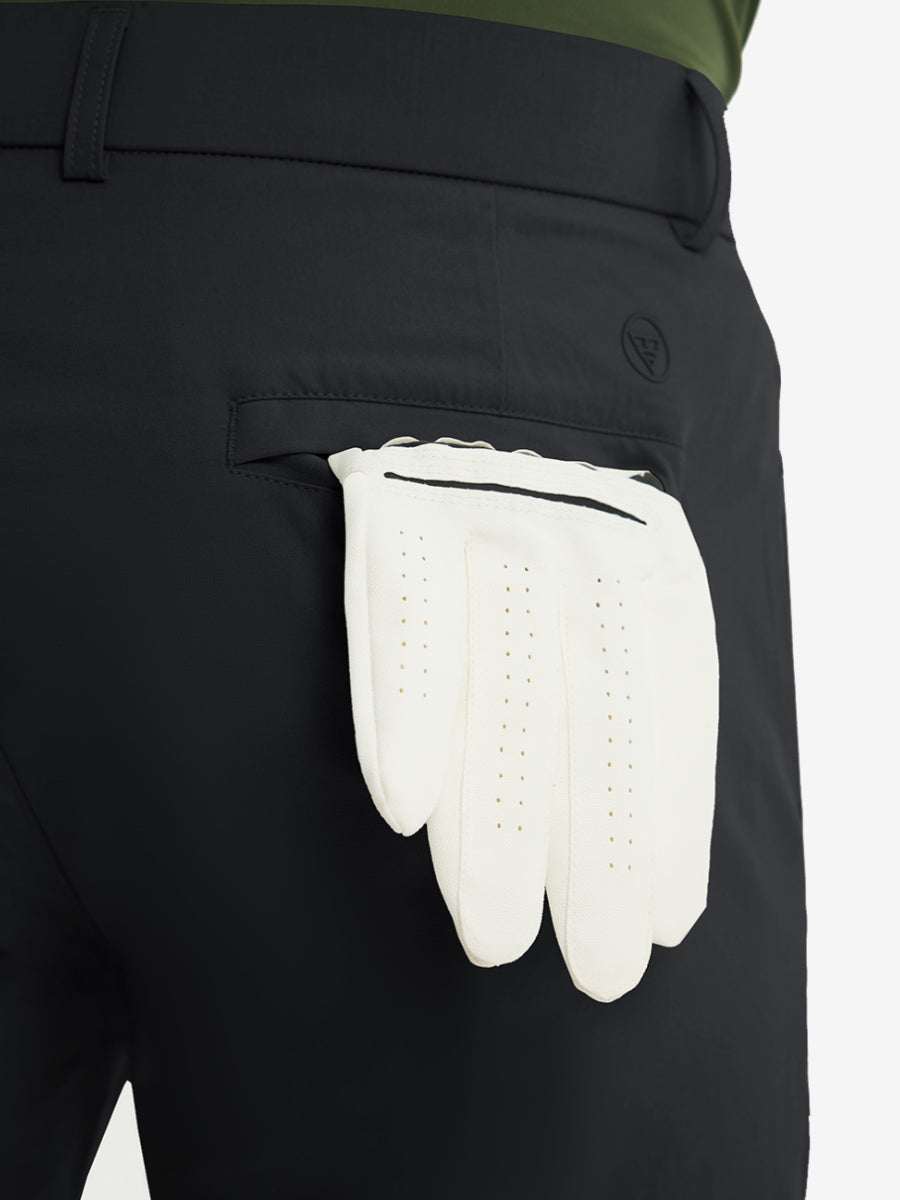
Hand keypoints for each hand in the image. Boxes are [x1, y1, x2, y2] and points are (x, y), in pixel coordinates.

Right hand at [328, 437, 718, 1001]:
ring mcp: (486, 510)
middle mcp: (577, 528)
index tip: (664, 921)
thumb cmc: (537, 474)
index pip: (668, 702)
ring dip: (497, 818)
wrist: (447, 339)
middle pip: (595, 711)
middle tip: (594, 969)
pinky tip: (403, 810)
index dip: (668, 815)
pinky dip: (401, 709)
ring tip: (494, 931)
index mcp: (645, 541)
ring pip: (503, 682)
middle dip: (599, 853)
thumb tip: (650, 807)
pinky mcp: (397, 492)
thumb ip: (625, 656)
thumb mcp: (612, 542)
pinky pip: (401, 611)